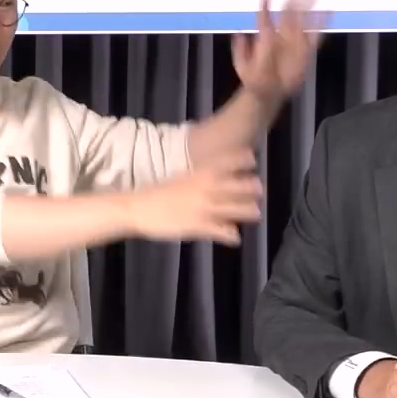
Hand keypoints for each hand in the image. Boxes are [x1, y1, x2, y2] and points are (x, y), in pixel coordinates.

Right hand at [125, 149, 263, 245]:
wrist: (138, 208)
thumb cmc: (159, 193)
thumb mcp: (182, 178)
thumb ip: (201, 177)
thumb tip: (215, 177)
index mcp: (201, 173)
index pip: (231, 160)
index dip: (245, 159)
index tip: (252, 161)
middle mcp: (208, 188)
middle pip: (242, 186)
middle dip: (253, 189)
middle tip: (258, 191)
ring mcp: (206, 208)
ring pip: (238, 209)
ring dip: (249, 212)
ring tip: (255, 214)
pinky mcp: (200, 227)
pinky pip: (224, 232)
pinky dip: (232, 235)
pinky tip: (234, 238)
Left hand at [230, 0, 322, 103]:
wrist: (267, 92)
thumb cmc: (253, 79)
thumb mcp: (243, 67)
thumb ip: (242, 51)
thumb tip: (239, 33)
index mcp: (265, 35)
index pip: (266, 16)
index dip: (266, 5)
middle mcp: (281, 34)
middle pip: (289, 11)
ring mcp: (294, 41)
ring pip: (303, 17)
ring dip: (308, 2)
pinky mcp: (305, 50)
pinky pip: (315, 34)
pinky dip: (321, 23)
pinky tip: (328, 11)